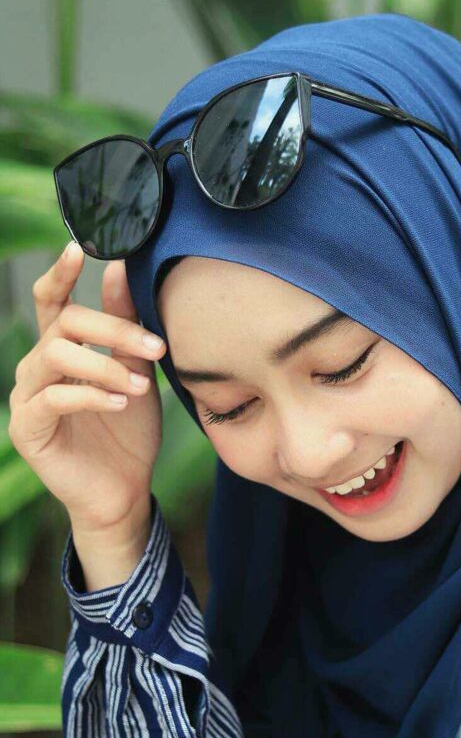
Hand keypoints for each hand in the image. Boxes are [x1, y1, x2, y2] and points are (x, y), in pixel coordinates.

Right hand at [8, 242, 165, 535]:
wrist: (124, 489)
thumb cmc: (128, 430)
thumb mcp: (133, 370)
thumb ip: (123, 325)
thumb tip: (119, 268)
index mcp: (62, 350)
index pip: (51, 302)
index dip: (59, 274)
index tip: (77, 248)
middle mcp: (38, 368)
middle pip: (64, 326)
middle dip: (113, 330)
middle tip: (155, 347)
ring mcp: (28, 398)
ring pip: (56, 357)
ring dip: (106, 366)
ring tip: (141, 386)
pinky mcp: (28, 429)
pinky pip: (54, 399)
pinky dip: (92, 396)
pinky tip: (123, 402)